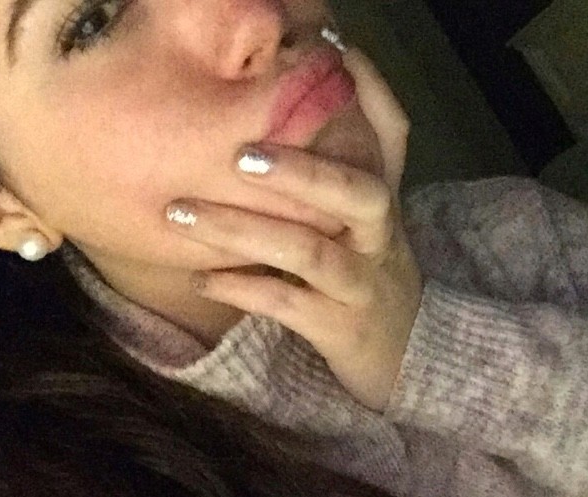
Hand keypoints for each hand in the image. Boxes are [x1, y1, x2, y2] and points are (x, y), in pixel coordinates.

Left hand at [166, 49, 420, 411]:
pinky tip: (201, 278)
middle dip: (301, 171)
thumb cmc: (369, 268)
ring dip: (242, 232)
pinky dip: (242, 289)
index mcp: (383, 199)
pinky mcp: (341, 328)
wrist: (406, 353)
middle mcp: (380, 236)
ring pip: (309, 253)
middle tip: (237, 155)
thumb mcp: (366, 215)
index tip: (334, 52)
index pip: (393, 137)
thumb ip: (345, 158)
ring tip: (181, 214)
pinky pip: (289, 305)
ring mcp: (362, 284)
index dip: (371, 94)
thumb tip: (323, 84)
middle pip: (357, 195)